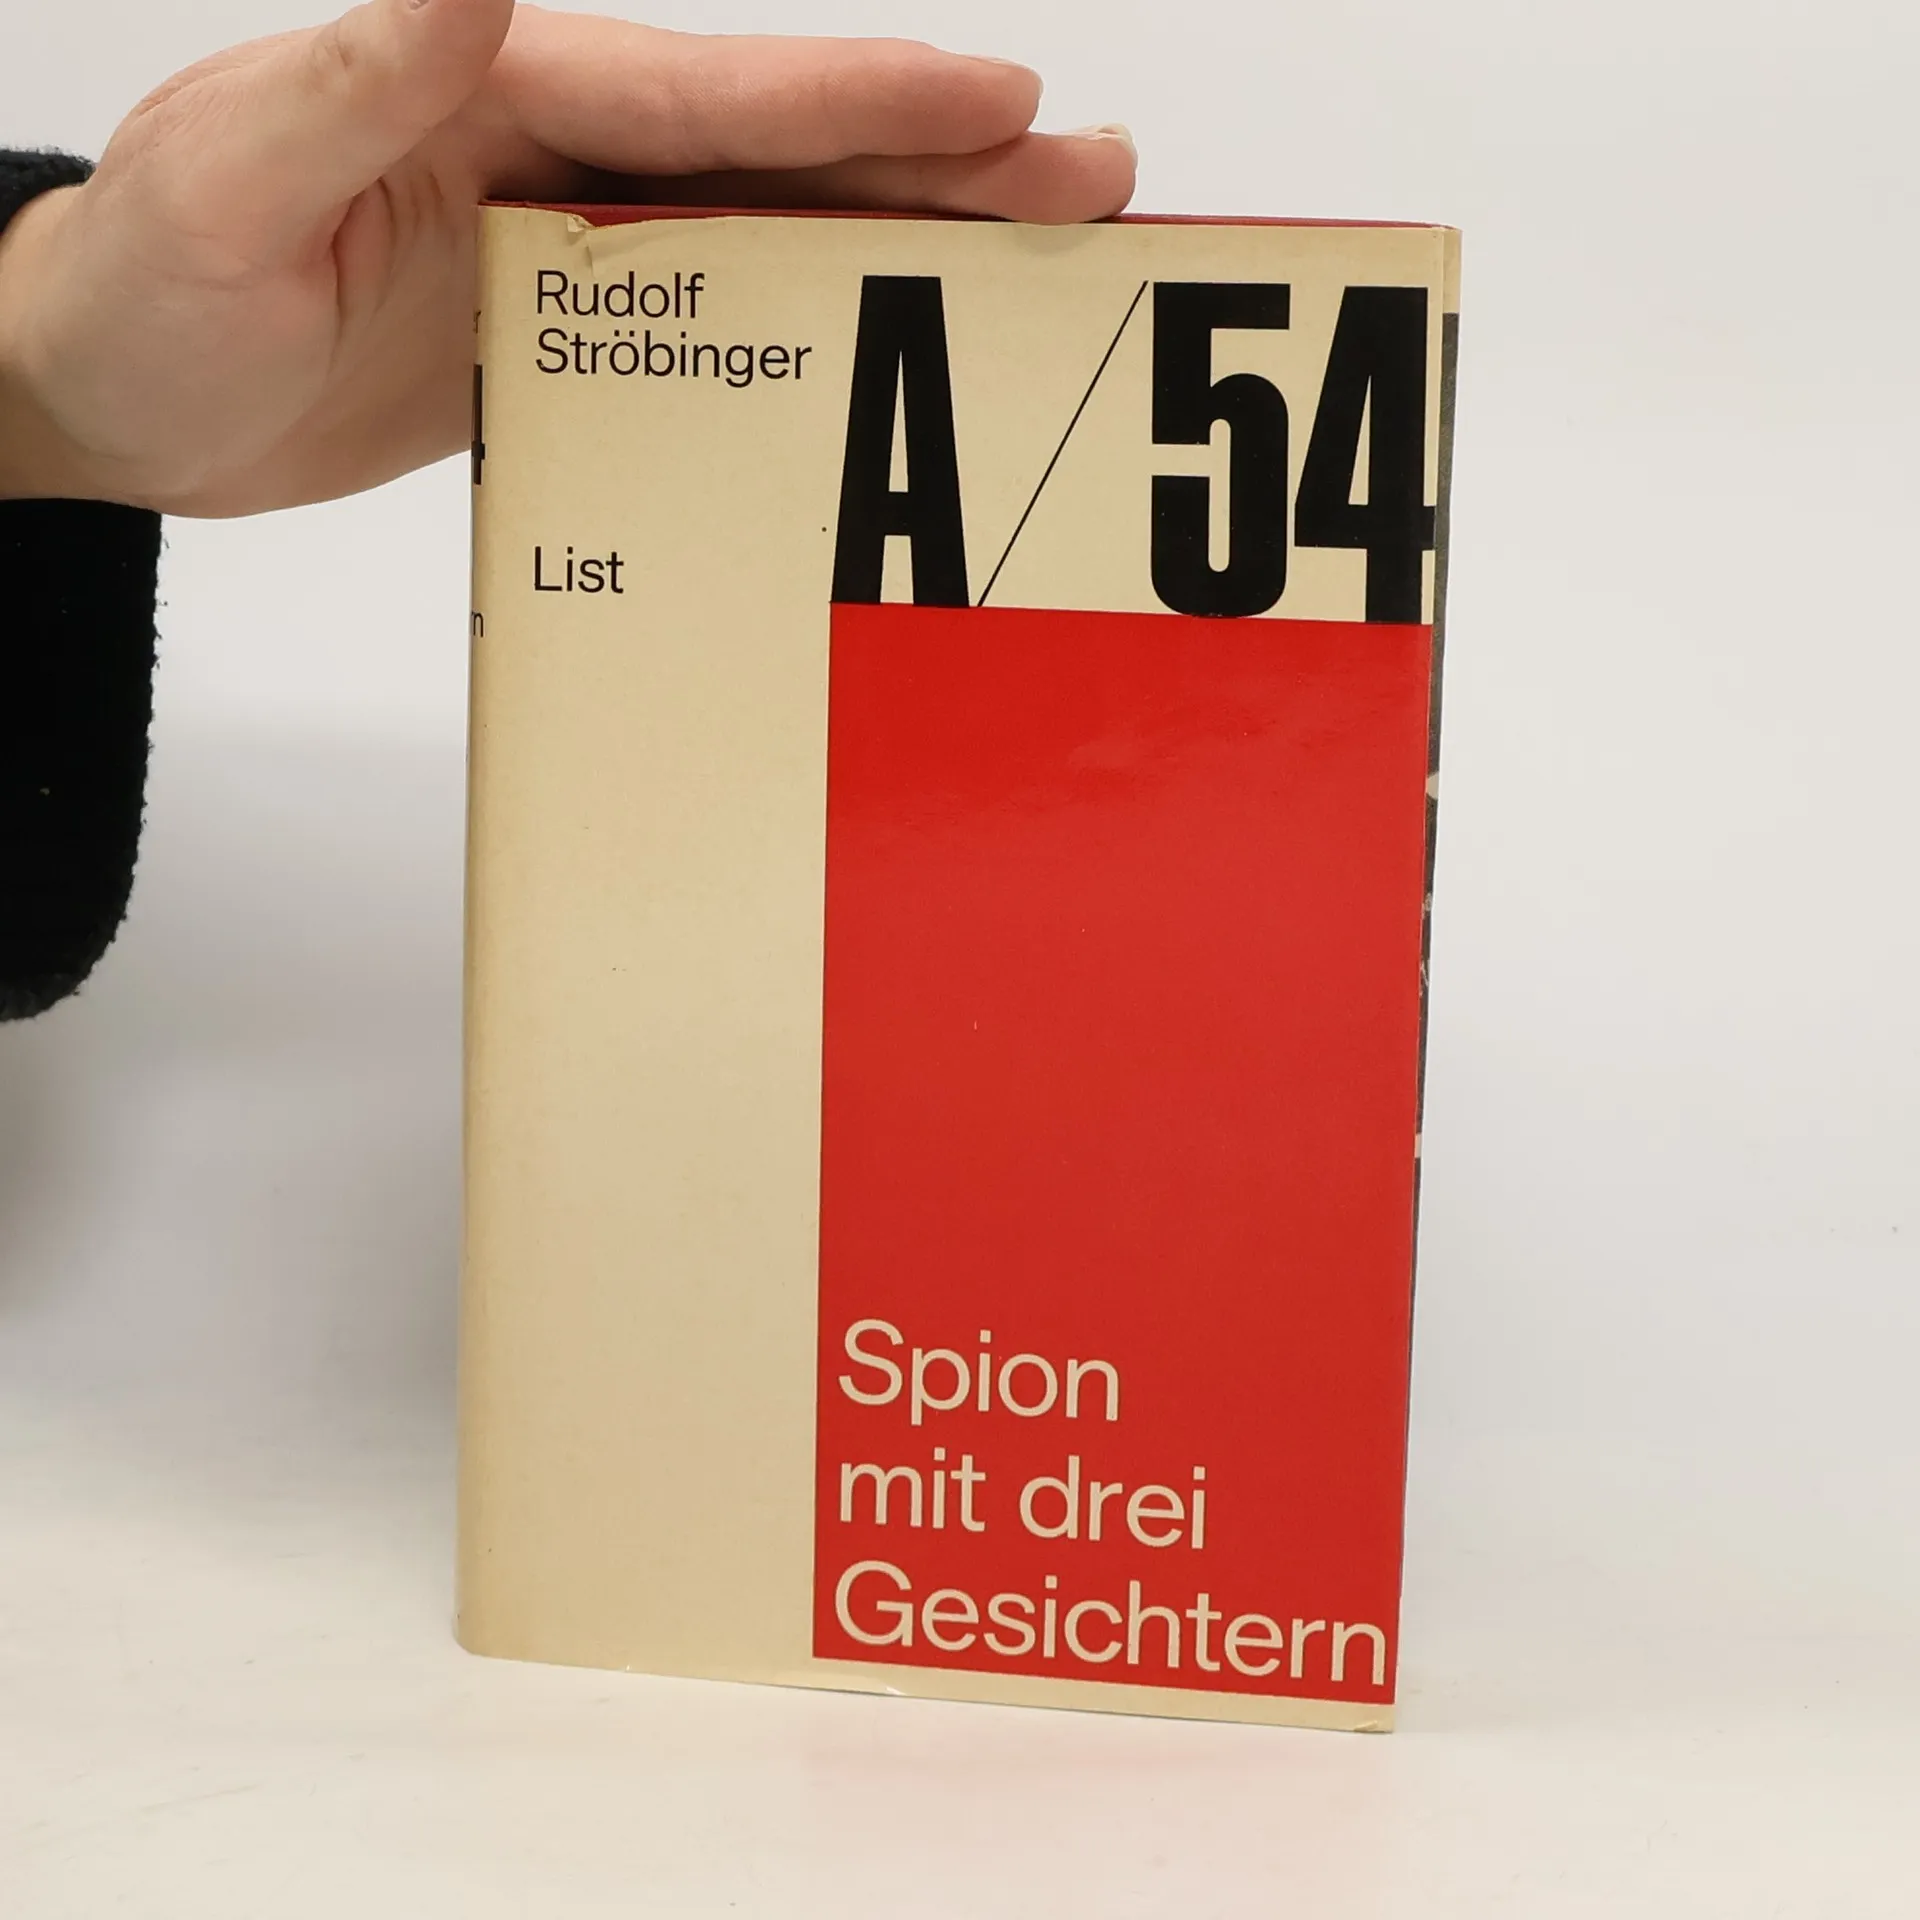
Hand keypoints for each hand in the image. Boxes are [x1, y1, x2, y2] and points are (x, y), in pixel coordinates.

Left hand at [0, 0, 1134, 514]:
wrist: (118, 398)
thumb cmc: (143, 291)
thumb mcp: (227, 177)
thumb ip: (355, 76)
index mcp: (497, 90)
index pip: (711, 93)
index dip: (862, 93)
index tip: (1003, 97)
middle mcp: (557, 149)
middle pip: (784, 147)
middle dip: (944, 155)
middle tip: (1092, 174)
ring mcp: (574, 242)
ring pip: (775, 226)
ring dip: (910, 232)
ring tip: (1039, 245)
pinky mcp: (570, 331)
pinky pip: (723, 320)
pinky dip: (819, 322)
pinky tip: (894, 342)